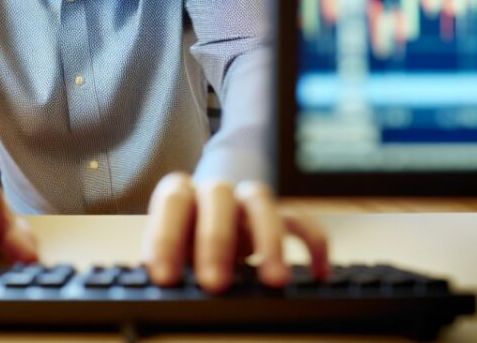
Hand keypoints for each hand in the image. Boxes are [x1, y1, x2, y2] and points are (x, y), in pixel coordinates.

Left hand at [140, 172, 328, 293]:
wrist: (215, 202)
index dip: (166, 237)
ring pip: (263, 202)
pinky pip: (302, 219)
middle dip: (216, 240)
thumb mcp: (170, 244)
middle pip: (219, 197)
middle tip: (214, 284)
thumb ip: (165, 258)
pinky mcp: (280, 212)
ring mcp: (250, 200)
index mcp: (182, 194)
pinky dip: (314, 243)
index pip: (173, 203)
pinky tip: (318, 274)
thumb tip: (158, 285)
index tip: (165, 277)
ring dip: (270, 241)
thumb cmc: (187, 231)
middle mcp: (217, 191)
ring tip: (275, 281)